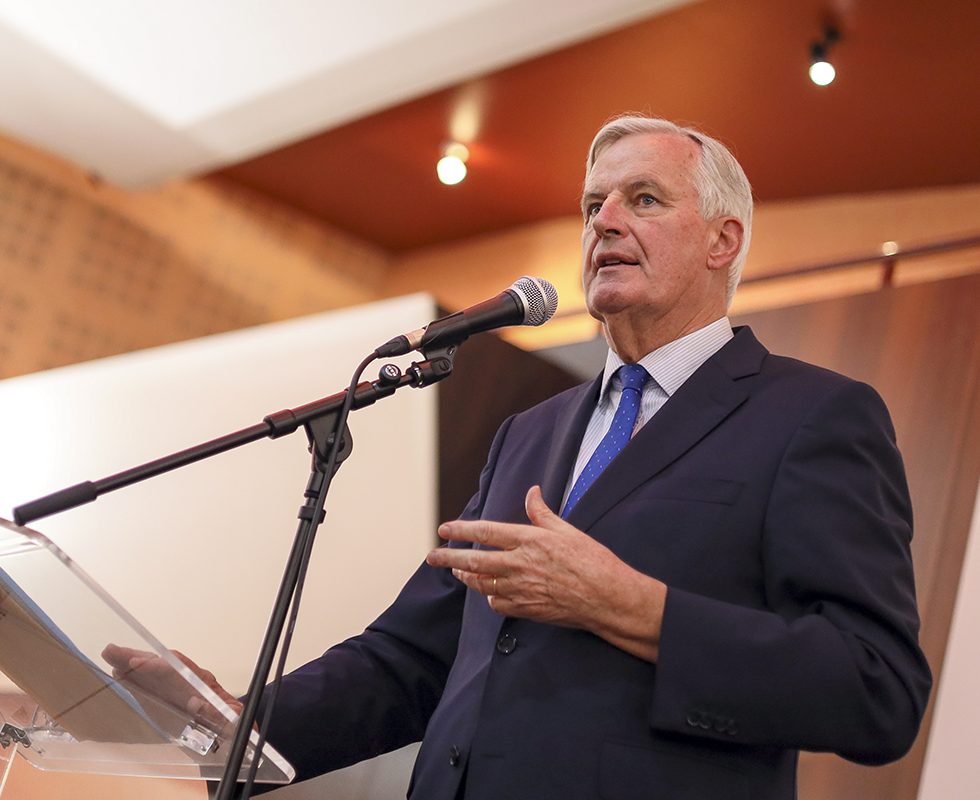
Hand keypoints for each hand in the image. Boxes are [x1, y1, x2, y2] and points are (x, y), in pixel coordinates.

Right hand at [102, 644, 242, 735]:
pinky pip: (154, 684)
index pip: (179, 670)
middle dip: (138, 657)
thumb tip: (202, 706)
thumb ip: (223, 716)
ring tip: (110, 655)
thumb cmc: (237, 725)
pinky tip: (120, 673)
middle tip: (110, 650)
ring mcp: (184, 687)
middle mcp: (193, 681)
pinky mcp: (176, 697)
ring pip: (156, 671)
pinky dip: (136, 678)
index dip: (158, 667)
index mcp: (206, 686)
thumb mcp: (235, 722)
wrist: (240, 727)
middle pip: (163, 665)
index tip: (136, 663)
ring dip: (133, 663)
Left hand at [425, 485, 666, 661]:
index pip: (486, 531)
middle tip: (432, 556)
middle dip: (449, 557)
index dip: (461, 529)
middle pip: (474, 560)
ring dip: (467, 577)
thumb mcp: (567, 530)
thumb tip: (532, 492)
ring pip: (483, 584)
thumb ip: (542, 513)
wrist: (608, 598)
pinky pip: (498, 604)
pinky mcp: (527, 609)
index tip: (444, 529)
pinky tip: (489, 593)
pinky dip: (490, 598)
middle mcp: (520, 564)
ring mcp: (522, 589)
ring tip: (457, 572)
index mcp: (529, 540)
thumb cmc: (593, 561)